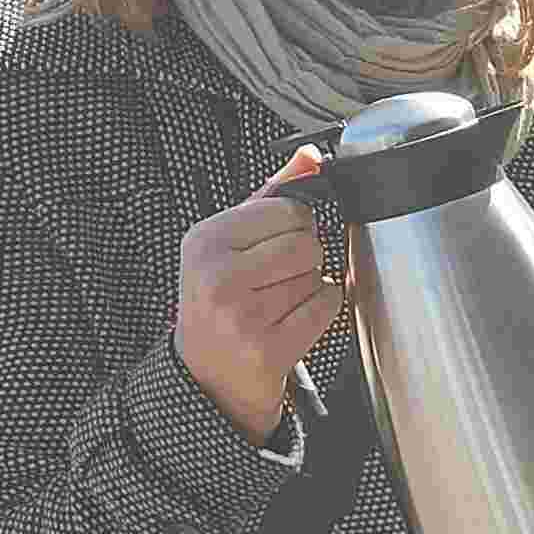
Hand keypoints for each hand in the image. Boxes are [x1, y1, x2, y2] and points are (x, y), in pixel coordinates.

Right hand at [176, 149, 343, 442]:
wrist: (207, 376)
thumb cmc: (222, 301)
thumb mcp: (231, 243)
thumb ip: (272, 196)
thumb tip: (310, 156)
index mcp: (206, 240)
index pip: (289, 209)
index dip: (296, 226)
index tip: (274, 245)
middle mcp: (218, 275)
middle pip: (308, 242)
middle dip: (304, 260)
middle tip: (276, 279)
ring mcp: (242, 315)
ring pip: (318, 275)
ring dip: (310, 288)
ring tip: (277, 303)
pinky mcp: (268, 348)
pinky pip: (327, 307)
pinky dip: (320, 312)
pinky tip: (291, 322)